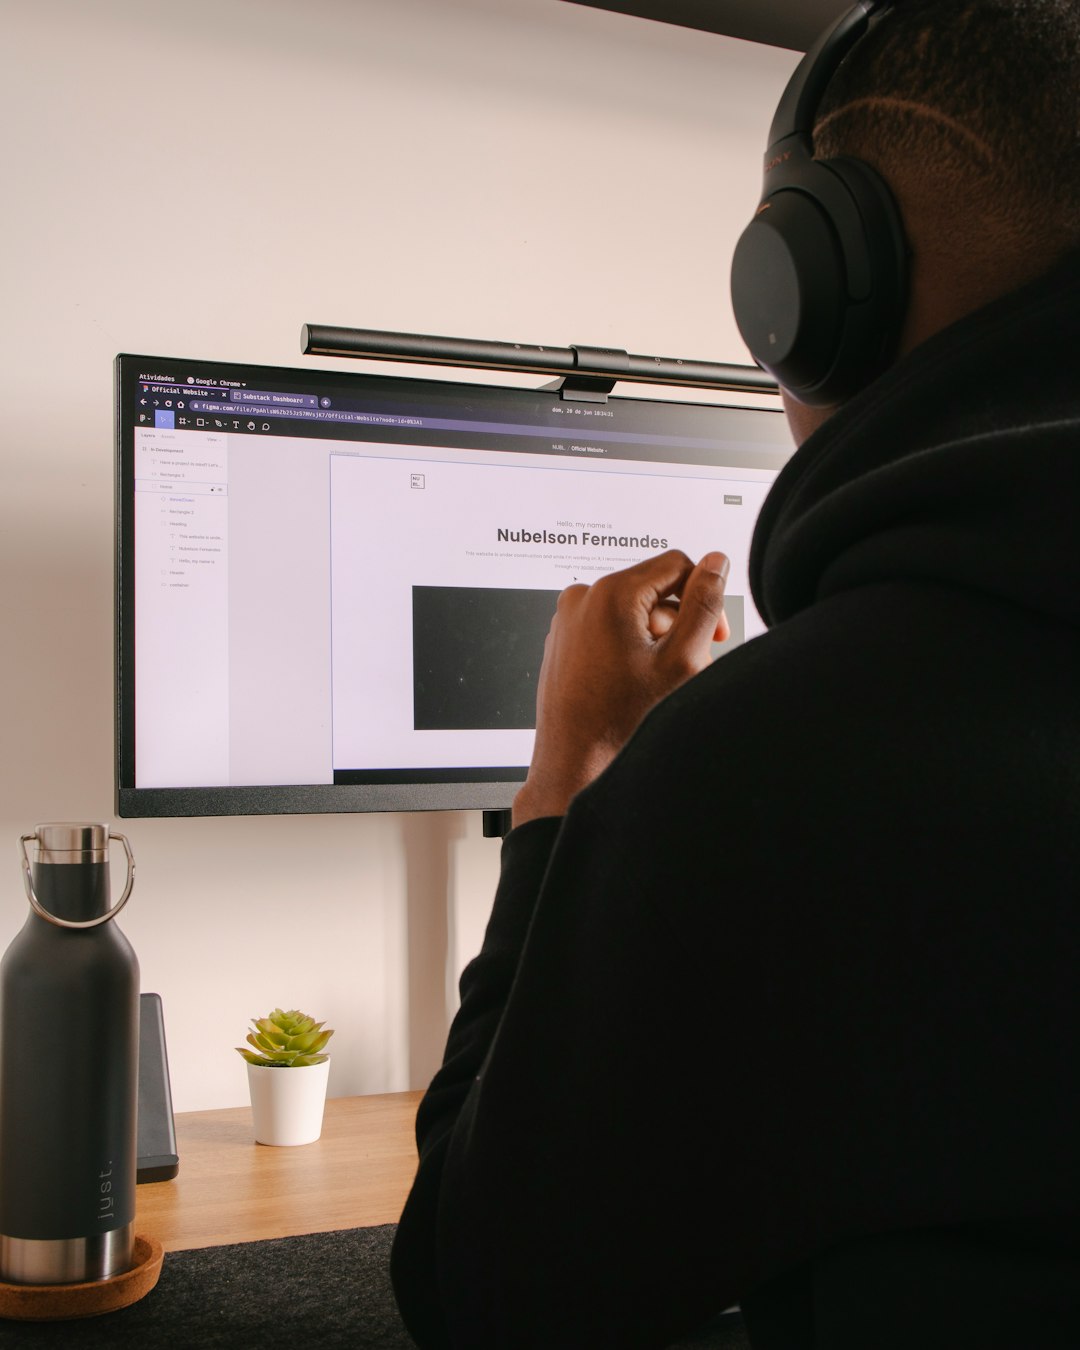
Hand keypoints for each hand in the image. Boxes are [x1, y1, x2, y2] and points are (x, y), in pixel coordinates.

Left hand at [512, 549, 729, 826]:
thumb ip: (704, 604)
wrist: (574, 761)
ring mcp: (568, 619)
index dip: (704, 594)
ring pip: (631, 608)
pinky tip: (637, 680)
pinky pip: (607, 625)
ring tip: (664, 677)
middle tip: (693, 661)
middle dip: (679, 620)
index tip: (715, 633)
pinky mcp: (563, 639)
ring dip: (657, 635)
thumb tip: (717, 562)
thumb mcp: (681, 660)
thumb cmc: (620, 720)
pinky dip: (630, 644)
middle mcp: (582, 598)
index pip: (676, 563)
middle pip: (652, 587)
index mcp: (611, 593)